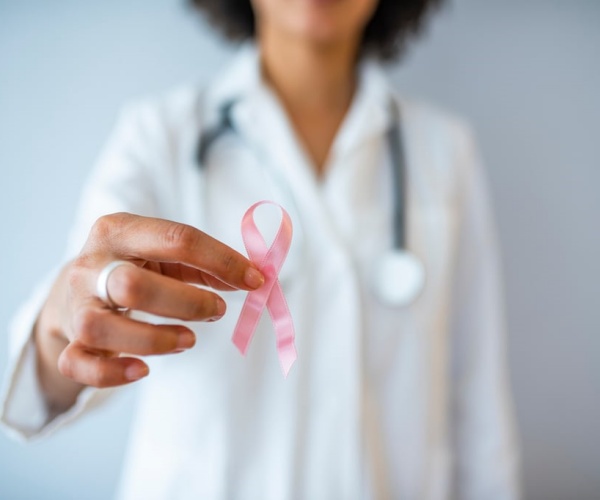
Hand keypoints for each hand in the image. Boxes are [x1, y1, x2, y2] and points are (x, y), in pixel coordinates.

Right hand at [36, 212, 263, 395]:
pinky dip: (112, 373)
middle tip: (217, 312)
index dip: (222, 260)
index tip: (255, 280)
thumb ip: (205, 264)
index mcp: (119, 230)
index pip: (176, 238)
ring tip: (188, 341)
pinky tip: (143, 370)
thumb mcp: (165, 254)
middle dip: (186, 302)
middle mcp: (91, 265)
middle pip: (132, 285)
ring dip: (154, 339)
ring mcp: (77, 305)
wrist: (76, 288)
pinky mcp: (71, 341)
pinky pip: (78, 364)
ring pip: (101, 327)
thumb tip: (252, 278)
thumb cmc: (134, 266)